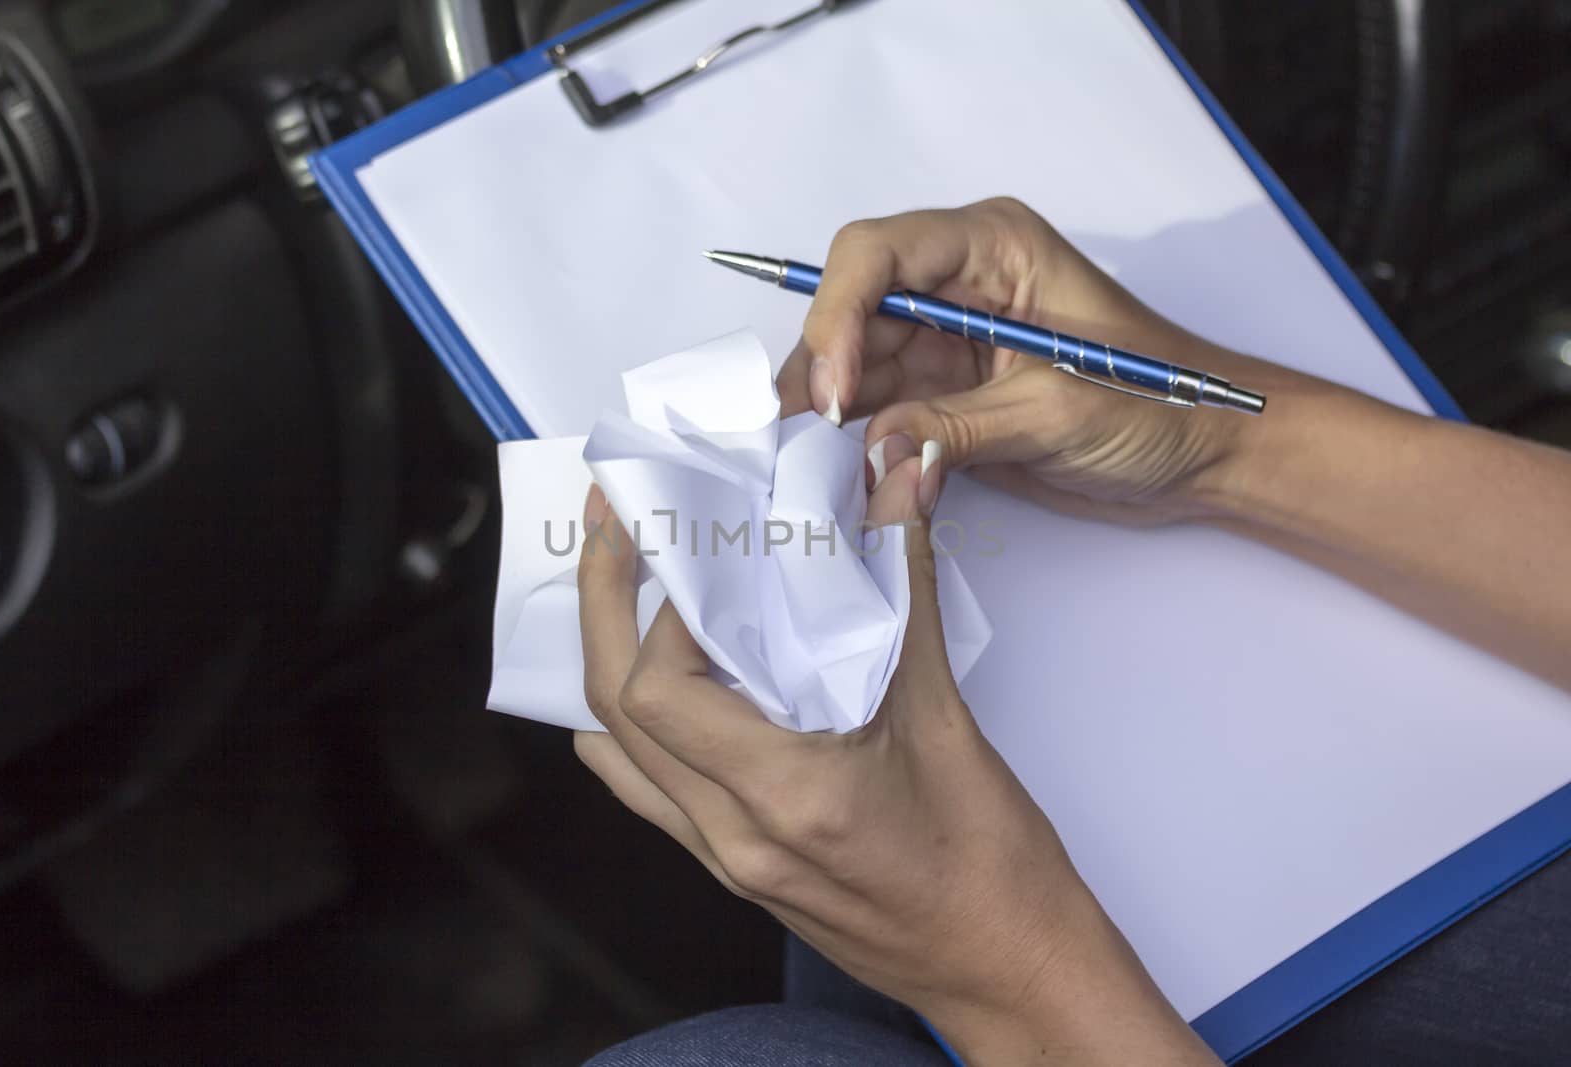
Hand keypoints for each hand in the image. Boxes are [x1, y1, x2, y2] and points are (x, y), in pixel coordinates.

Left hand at [573, 481, 1214, 1063]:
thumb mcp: (949, 716)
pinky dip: (636, 723)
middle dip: (601, 606)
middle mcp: (733, 838)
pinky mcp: (736, 868)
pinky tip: (665, 676)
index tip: (702, 546)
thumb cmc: (994, 865)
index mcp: (783, 799)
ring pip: (618, 752)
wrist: (1012, 972)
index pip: (660, 690)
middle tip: (614, 523)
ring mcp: (726, 861)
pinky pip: (649, 790)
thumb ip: (910, 585)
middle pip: (613, 712)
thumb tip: (905, 476)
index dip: (664, 607)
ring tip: (626, 586)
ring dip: (607, 660)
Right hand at [778, 197, 1311, 526]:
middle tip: (800, 440)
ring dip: (832, 415)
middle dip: (823, 373)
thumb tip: (873, 454)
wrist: (1205, 458)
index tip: (833, 391)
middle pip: (852, 311)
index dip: (838, 313)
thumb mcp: (1056, 413)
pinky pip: (879, 412)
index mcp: (992, 247)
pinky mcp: (943, 395)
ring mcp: (945, 340)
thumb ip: (957, 431)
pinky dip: (858, 445)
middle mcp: (957, 283)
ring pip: (854, 366)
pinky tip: (839, 476)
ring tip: (809, 468)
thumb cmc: (1161, 405)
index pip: (877, 255)